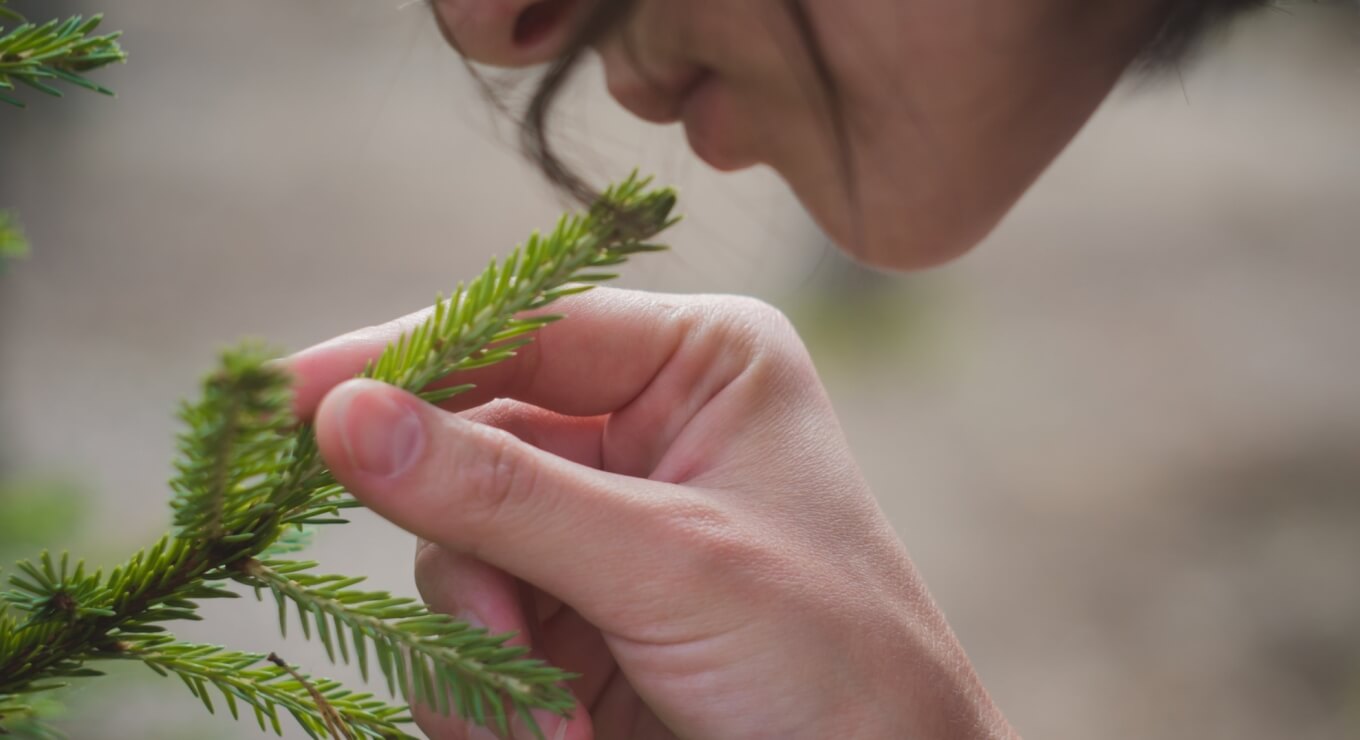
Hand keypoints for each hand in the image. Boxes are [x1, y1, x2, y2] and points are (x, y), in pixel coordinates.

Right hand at [288, 287, 1010, 738]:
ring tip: (555, 723)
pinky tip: (553, 737)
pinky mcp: (571, 618)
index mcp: (696, 365)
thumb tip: (344, 416)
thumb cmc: (830, 660)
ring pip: (453, 551)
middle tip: (501, 631)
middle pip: (468, 447)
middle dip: (468, 556)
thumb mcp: (668, 563)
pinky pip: (468, 631)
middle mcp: (640, 430)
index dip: (405, 356)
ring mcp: (598, 527)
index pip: (523, 326)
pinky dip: (483, 692)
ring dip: (480, 646)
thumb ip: (503, 492)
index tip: (290, 396)